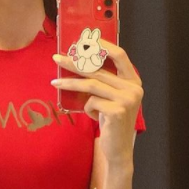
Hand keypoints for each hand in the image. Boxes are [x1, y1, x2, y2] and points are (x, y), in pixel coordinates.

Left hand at [51, 39, 143, 164]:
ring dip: (70, 84)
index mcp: (133, 81)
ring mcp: (127, 100)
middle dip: (74, 63)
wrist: (118, 148)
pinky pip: (91, 102)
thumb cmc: (111, 120)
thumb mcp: (111, 97)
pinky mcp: (117, 111)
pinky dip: (87, 108)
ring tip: (55, 83)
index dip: (103, 45)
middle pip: (98, 69)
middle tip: (57, 58)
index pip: (120, 55)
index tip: (84, 41)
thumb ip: (104, 81)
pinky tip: (94, 116)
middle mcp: (133, 88)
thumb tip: (77, 61)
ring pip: (91, 85)